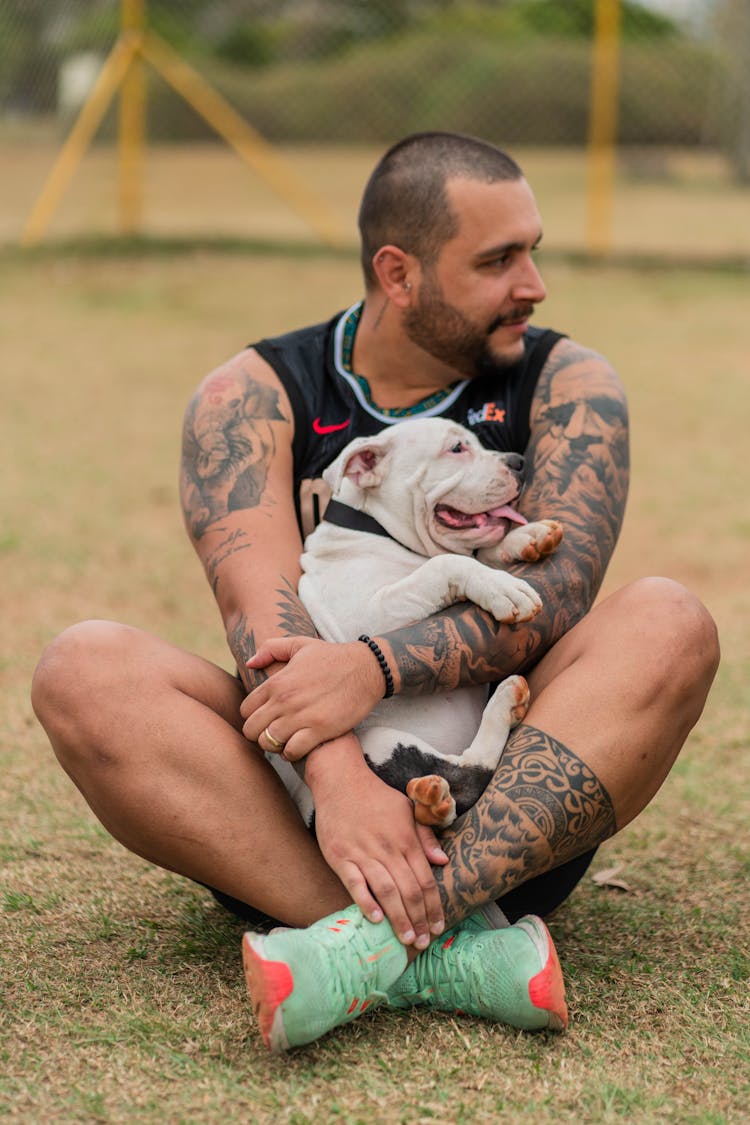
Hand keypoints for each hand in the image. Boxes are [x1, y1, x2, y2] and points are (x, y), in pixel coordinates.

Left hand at [241, 636, 385, 758]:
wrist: (367, 669)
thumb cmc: (333, 657)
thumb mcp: (300, 644)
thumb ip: (271, 649)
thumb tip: (249, 663)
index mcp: (277, 682)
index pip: (246, 710)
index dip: (252, 718)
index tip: (265, 720)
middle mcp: (285, 700)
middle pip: (251, 730)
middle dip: (258, 735)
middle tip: (273, 734)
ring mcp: (301, 716)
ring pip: (268, 743)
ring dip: (275, 746)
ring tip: (286, 741)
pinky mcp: (320, 729)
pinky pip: (292, 751)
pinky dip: (292, 753)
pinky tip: (300, 746)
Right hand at [308, 737, 447, 948]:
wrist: (341, 782)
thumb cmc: (377, 797)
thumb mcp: (407, 810)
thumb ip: (425, 836)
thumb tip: (443, 861)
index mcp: (406, 839)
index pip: (425, 880)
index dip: (433, 907)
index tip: (438, 926)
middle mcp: (388, 849)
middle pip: (409, 891)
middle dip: (419, 920)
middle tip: (424, 942)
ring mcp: (363, 853)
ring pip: (386, 891)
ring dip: (399, 918)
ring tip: (407, 939)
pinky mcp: (341, 856)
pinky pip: (355, 883)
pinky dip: (366, 902)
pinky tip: (376, 919)